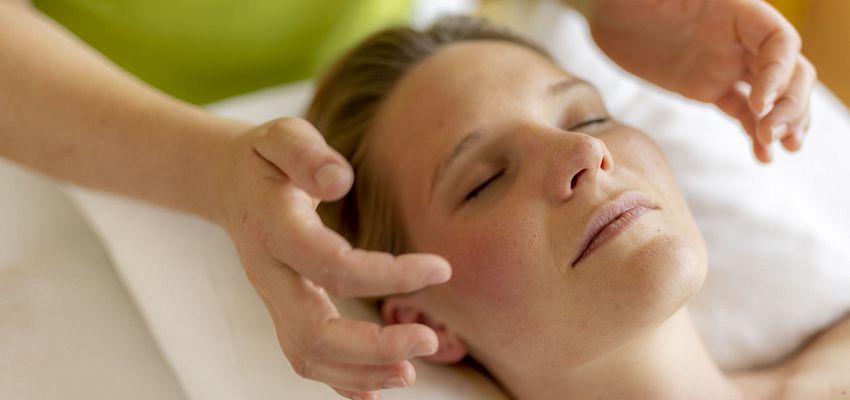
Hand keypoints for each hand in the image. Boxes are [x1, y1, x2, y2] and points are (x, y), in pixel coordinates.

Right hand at [213, 118, 451, 399]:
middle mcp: (269, 273)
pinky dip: (341, 380)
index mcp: (272, 227)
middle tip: (429, 341)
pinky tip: (378, 387)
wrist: (227, 184)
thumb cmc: (267, 157)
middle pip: (313, 329)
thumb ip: (306, 153)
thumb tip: (339, 181)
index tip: (440, 268)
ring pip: (307, 354)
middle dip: (373, 345)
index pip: (331, 265)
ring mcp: (271, 299)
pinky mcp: (281, 311)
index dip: (387, 274)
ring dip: (361, 370)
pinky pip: (304, 357)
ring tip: (411, 371)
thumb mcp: (281, 136)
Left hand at [584, 0, 815, 161]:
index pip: (779, 41)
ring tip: (784, 148)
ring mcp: (726, 64)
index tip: (758, 103)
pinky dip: (756, 133)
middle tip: (771, 134)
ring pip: (774, 95)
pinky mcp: (708, 87)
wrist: (605, 10)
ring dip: (786, 121)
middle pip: (790, 71)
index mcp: (735, 12)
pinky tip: (763, 157)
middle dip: (791, 104)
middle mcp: (739, 38)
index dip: (779, 73)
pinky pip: (743, 111)